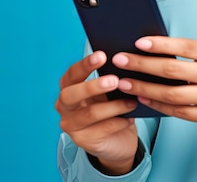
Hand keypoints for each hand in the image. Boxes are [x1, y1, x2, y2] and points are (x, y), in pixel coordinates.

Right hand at [55, 51, 140, 174]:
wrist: (119, 138)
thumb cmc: (113, 105)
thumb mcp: (111, 90)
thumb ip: (112, 76)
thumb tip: (125, 59)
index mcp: (69, 87)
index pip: (72, 74)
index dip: (85, 64)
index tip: (102, 55)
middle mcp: (64, 106)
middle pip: (71, 94)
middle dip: (92, 86)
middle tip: (114, 80)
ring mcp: (71, 125)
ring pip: (90, 113)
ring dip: (114, 106)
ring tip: (132, 101)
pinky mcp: (82, 141)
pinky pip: (102, 129)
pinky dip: (120, 121)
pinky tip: (131, 117)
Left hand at [113, 37, 196, 137]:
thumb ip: (195, 52)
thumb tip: (158, 49)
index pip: (183, 46)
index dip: (159, 44)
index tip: (137, 42)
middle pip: (172, 71)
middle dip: (142, 65)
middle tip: (119, 61)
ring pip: (173, 95)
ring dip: (145, 89)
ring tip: (126, 83)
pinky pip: (181, 113)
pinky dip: (161, 107)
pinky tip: (146, 100)